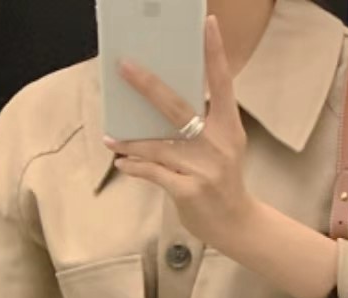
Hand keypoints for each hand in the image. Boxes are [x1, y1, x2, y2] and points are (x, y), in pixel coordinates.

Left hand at [102, 14, 251, 251]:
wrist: (236, 225)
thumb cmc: (222, 181)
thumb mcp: (222, 148)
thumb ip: (200, 127)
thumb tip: (160, 107)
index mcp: (228, 127)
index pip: (222, 83)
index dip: (215, 53)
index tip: (208, 24)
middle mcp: (217, 143)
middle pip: (177, 108)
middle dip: (148, 85)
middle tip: (125, 67)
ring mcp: (203, 168)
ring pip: (157, 145)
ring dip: (130, 140)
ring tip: (111, 136)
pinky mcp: (189, 190)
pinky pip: (154, 173)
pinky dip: (135, 166)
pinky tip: (122, 162)